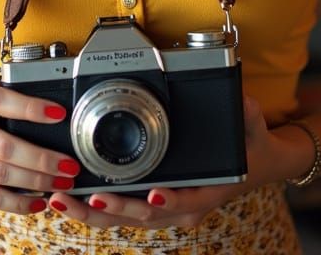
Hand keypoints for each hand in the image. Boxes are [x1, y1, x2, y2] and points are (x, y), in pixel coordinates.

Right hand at [0, 86, 80, 214]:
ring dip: (36, 181)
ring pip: (1, 174)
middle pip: (4, 147)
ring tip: (62, 183)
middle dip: (41, 158)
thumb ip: (20, 107)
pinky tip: (41, 201)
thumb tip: (62, 117)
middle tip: (70, 166)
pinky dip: (20, 202)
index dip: (29, 107)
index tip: (59, 114)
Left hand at [44, 95, 298, 229]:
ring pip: (127, 218)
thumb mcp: (254, 128)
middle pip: (144, 216)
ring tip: (63, 199)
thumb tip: (245, 102)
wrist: (258, 164)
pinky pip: (123, 211)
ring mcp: (168, 207)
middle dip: (112, 209)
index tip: (151, 195)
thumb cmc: (250, 148)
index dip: (167, 200)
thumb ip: (249, 114)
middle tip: (85, 198)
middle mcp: (186, 205)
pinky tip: (70, 198)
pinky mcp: (155, 202)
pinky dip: (96, 207)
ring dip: (93, 212)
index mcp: (209, 192)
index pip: (186, 201)